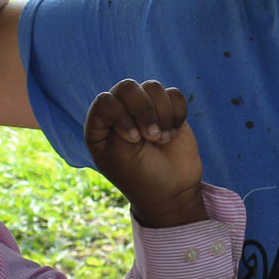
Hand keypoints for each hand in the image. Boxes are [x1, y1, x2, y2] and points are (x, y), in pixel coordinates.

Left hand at [85, 79, 205, 228]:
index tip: (133, 139)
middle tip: (152, 138)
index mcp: (100, 125)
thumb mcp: (121, 156)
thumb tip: (138, 96)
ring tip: (162, 139)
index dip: (121, 116)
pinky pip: (174, 94)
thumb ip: (120, 124)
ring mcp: (144, 109)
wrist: (172, 192)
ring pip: (153, 87)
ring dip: (162, 114)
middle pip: (128, 87)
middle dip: (144, 111)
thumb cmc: (140, 177)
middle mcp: (120, 112)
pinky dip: (177, 113)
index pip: (105, 101)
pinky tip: (172, 133)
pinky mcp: (168, 110)